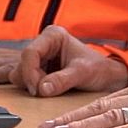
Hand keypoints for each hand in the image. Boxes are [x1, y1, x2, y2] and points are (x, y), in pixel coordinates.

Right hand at [10, 25, 127, 96]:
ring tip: (52, 89)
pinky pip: (26, 80)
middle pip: (23, 63)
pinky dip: (33, 88)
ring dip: (32, 85)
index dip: (30, 72)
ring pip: (21, 72)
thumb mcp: (82, 73)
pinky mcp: (38, 70)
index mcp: (53, 36)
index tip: (36, 90)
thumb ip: (62, 80)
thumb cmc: (98, 69)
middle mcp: (43, 44)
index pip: (30, 52)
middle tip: (46, 91)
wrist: (105, 77)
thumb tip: (42, 89)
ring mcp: (40, 57)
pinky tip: (47, 90)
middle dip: (32, 80)